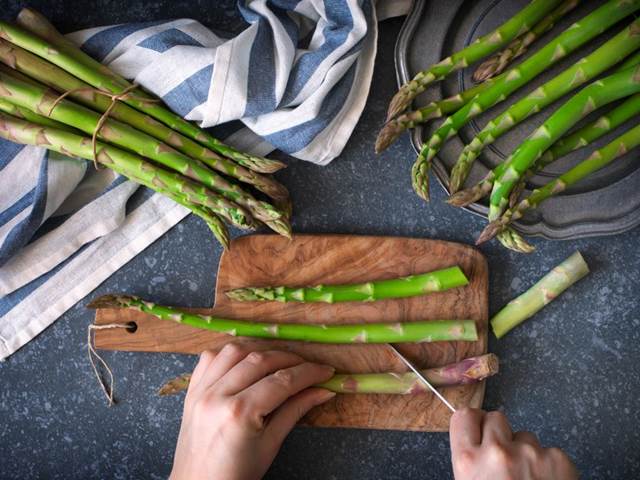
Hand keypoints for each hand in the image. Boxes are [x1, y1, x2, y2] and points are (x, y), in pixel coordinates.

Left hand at [170, 344, 335, 479]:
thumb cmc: (236, 474)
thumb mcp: (271, 445)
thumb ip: (295, 411)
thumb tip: (323, 390)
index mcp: (239, 413)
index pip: (282, 381)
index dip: (308, 373)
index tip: (326, 371)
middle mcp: (217, 395)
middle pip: (260, 360)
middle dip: (290, 359)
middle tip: (309, 366)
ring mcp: (200, 390)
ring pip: (234, 351)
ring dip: (261, 350)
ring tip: (280, 360)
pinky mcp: (191, 390)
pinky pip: (210, 358)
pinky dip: (231, 354)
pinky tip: (246, 360)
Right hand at [449, 408, 577, 479]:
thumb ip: (470, 465)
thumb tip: (474, 445)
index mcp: (468, 462)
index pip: (464, 416)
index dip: (474, 422)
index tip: (479, 429)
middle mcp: (496, 452)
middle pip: (496, 418)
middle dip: (501, 434)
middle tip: (506, 458)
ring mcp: (529, 453)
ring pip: (525, 436)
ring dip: (526, 452)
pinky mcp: (558, 459)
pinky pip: (550, 451)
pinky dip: (550, 466)